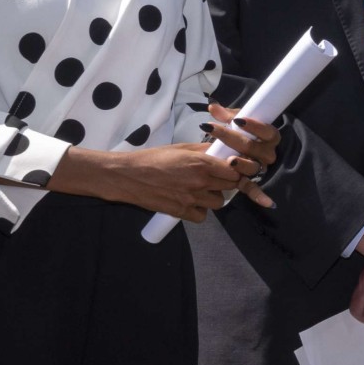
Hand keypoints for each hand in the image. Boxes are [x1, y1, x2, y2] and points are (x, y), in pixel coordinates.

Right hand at [82, 143, 244, 221]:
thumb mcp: (180, 148)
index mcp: (201, 163)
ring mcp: (191, 199)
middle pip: (231, 186)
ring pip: (218, 202)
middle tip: (217, 178)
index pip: (234, 170)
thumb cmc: (152, 158)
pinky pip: (202, 216)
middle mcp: (200, 182)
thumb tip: (221, 149)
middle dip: (227, 182)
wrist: (128, 176)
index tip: (230, 168)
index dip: (235, 170)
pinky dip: (200, 211)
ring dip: (214, 196)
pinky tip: (191, 202)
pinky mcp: (181, 212)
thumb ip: (203, 150)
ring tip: (201, 189)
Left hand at [203, 104, 280, 209]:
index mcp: (269, 136)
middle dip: (234, 140)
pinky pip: (254, 188)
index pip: (266, 131)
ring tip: (229, 160)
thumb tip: (213, 106)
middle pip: (254, 148)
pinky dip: (260, 196)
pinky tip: (266, 203)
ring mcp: (260, 168)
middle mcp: (268, 153)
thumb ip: (226, 115)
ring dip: (241, 164)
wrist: (242, 147)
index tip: (238, 121)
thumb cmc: (241, 132)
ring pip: (252, 167)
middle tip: (215, 131)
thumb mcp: (236, 120)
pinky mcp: (251, 180)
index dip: (254, 126)